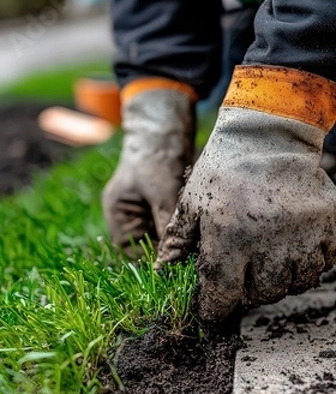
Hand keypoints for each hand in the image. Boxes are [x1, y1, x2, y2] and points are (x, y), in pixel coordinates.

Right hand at [102, 87, 194, 253]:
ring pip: (161, 238)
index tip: (174, 263)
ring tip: (192, 240)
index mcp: (118, 215)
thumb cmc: (156, 158)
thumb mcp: (162, 194)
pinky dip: (180, 229)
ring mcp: (145, 213)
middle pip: (147, 246)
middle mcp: (129, 217)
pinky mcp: (161, 207)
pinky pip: (170, 227)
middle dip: (166, 250)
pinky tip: (194, 229)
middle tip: (189, 254)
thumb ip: (166, 226)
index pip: (132, 251)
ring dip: (175, 239)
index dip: (151, 260)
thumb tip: (173, 257)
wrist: (165, 130)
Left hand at [156, 107, 335, 320]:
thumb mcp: (191, 202)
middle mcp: (267, 239)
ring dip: (280, 282)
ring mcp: (302, 232)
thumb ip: (178, 241)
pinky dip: (309, 265)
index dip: (214, 311)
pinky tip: (294, 252)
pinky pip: (324, 263)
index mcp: (228, 236)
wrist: (267, 134)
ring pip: (295, 283)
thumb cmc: (223, 170)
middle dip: (248, 294)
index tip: (212, 313)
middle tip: (242, 281)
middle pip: (262, 294)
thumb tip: (163, 271)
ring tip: (268, 265)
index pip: (222, 294)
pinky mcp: (328, 223)